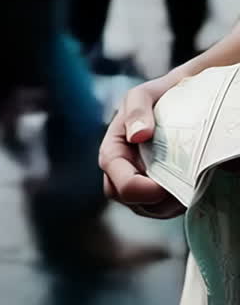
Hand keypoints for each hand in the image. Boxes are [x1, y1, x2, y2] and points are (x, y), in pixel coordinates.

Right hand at [99, 80, 184, 218]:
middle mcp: (124, 172)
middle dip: (154, 202)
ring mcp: (143, 182)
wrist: (185, 96)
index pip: (118, 183)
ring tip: (188, 185)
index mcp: (113, 152)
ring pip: (150, 209)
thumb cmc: (158, 95)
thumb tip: (137, 135)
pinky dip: (178, 203)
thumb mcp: (144, 95)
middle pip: (131, 202)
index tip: (162, 187)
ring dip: (169, 204)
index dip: (137, 190)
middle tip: (178, 188)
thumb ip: (137, 109)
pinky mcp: (161, 190)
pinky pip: (166, 207)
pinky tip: (191, 186)